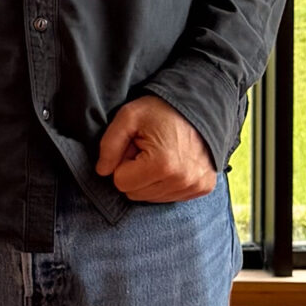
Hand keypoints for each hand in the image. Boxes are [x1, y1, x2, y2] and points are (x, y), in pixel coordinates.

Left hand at [95, 95, 216, 201]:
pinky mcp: (203, 188)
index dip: (123, 162)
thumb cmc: (161, 110)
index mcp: (162, 164)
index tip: (135, 146)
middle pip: (135, 194)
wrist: (200, 106)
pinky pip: (170, 197)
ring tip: (161, 155)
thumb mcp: (128, 116)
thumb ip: (109, 144)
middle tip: (147, 150)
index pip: (121, 183)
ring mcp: (195, 186)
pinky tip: (173, 163)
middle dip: (135, 173)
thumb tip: (102, 171)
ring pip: (152, 198)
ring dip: (150, 179)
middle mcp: (182, 180)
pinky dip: (166, 183)